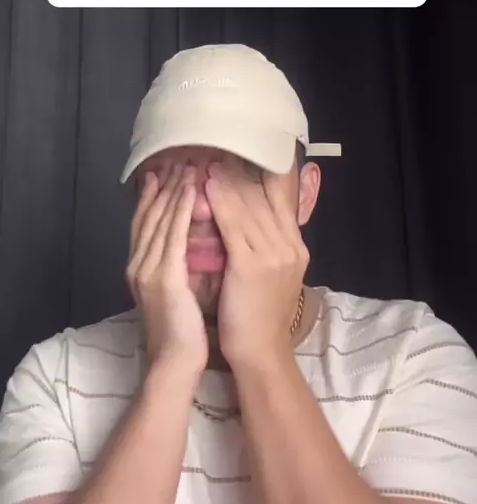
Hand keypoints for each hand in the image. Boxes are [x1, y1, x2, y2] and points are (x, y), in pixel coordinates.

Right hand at [126, 164, 207, 374]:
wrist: (174, 364)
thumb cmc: (181, 334)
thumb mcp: (174, 293)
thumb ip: (175, 267)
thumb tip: (187, 246)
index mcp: (140, 267)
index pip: (144, 221)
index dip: (152, 194)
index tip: (163, 170)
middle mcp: (138, 263)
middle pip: (149, 213)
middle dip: (164, 183)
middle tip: (177, 156)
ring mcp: (148, 269)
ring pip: (160, 218)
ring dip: (174, 188)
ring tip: (186, 163)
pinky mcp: (165, 277)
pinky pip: (174, 234)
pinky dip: (181, 209)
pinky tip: (191, 190)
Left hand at [205, 165, 309, 370]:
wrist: (261, 352)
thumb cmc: (260, 315)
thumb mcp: (273, 274)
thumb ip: (267, 244)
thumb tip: (251, 217)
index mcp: (296, 246)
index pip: (282, 200)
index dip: (265, 175)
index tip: (246, 154)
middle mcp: (290, 246)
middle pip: (265, 199)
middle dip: (243, 173)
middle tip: (220, 151)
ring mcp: (273, 254)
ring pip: (249, 208)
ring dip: (228, 182)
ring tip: (209, 162)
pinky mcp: (252, 265)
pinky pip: (234, 226)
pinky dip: (221, 204)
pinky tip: (207, 187)